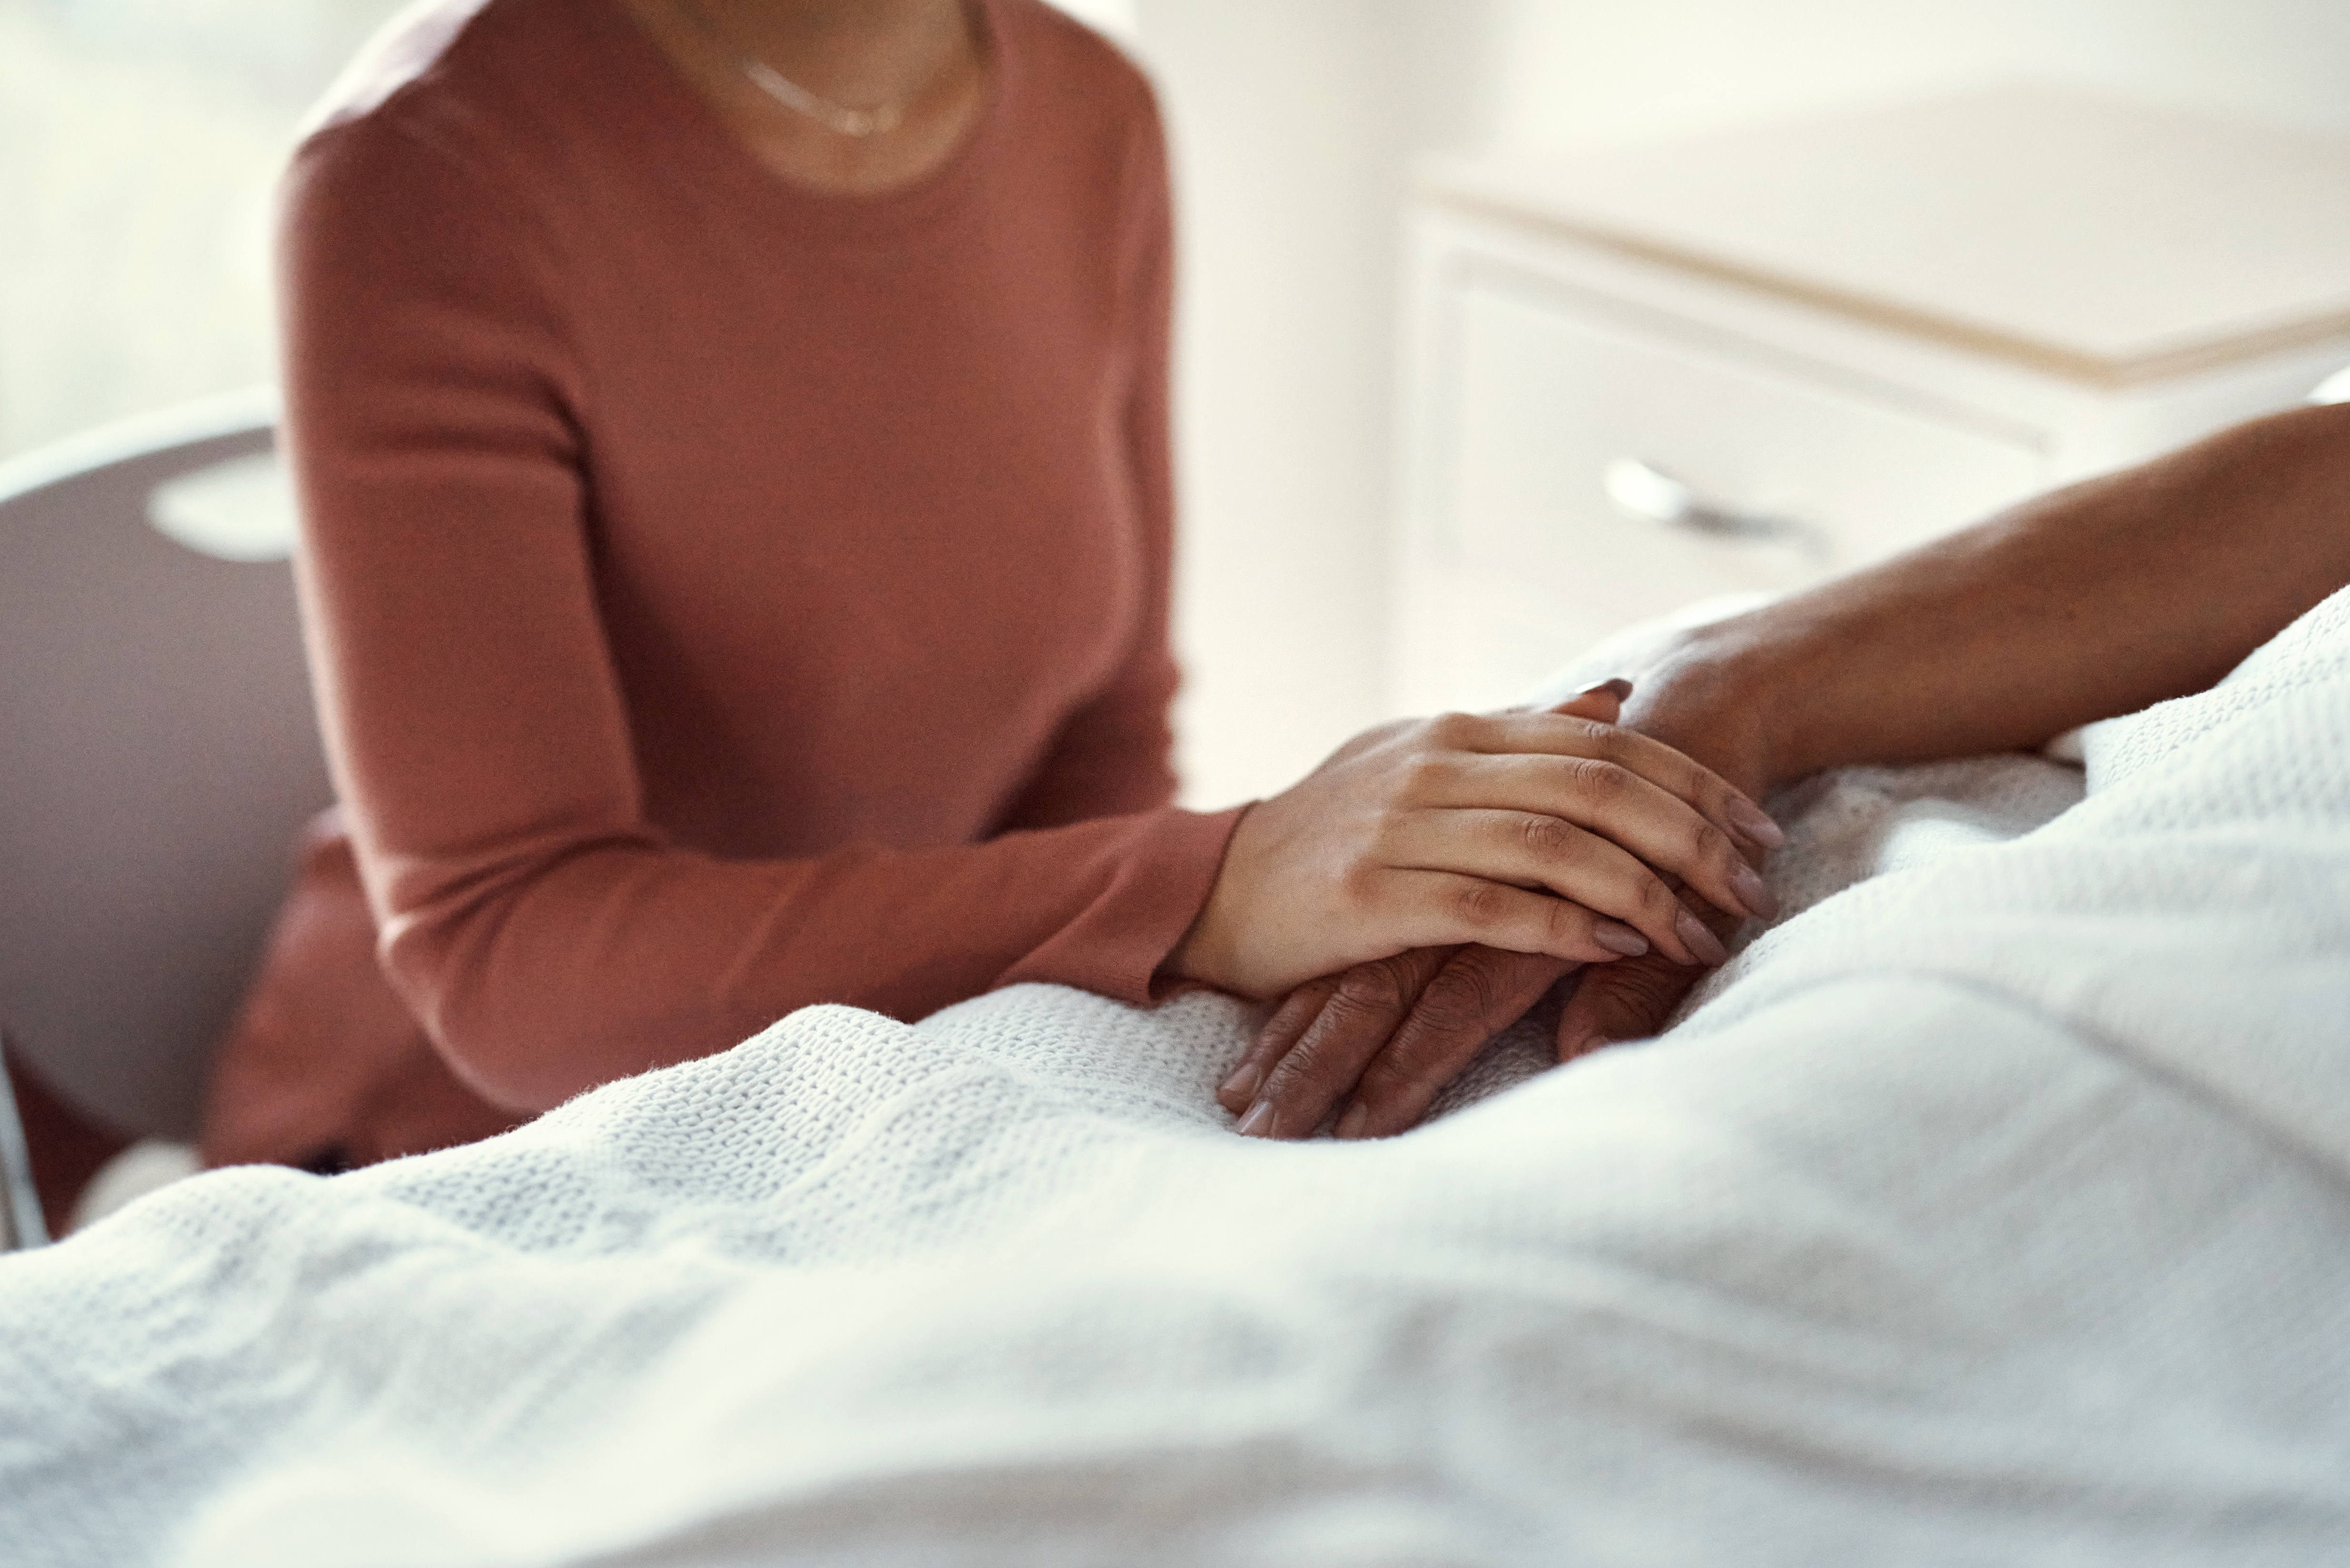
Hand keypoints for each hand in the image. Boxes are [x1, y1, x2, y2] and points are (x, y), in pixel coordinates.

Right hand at [1221, 664, 1779, 1138]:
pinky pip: (1487, 909)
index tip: (1762, 832)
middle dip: (1693, 840)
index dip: (1697, 785)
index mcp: (1459, 730)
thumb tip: (1618, 696)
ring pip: (1554, 848)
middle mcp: (1434, 764)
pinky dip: (1561, 931)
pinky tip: (1613, 951)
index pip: (1608, 743)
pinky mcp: (1369, 897)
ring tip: (1699, 936)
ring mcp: (1398, 828)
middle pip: (1598, 787)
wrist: (1213, 892)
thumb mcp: (1427, 765)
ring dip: (1646, 896)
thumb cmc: (1335, 836)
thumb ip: (1523, 735)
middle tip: (1753, 890)